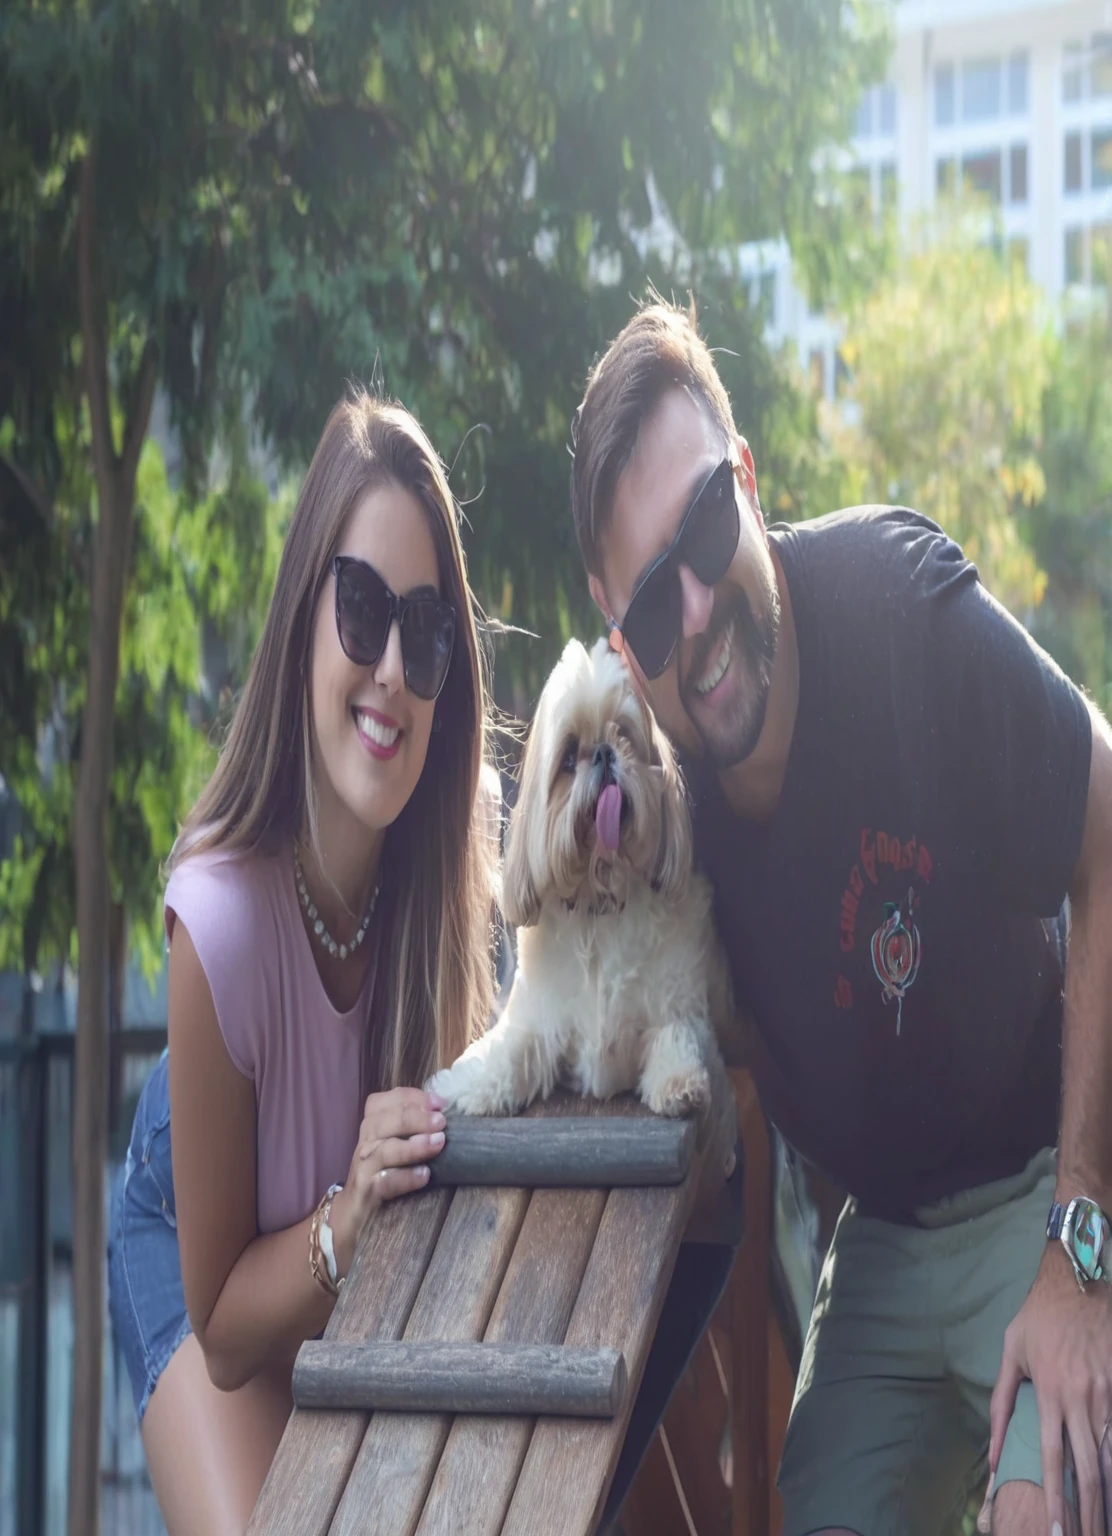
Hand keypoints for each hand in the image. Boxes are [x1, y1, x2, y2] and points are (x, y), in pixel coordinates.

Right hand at [330, 1087, 446, 1276]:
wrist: (352, 1212)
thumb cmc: (382, 1171)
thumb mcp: (394, 1143)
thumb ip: (412, 1125)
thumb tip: (443, 1110)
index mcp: (372, 1123)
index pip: (387, 1100)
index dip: (414, 1098)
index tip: (440, 1103)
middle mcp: (365, 1141)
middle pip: (386, 1121)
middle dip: (416, 1118)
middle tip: (442, 1122)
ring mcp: (364, 1166)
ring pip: (385, 1150)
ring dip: (414, 1146)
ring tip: (438, 1144)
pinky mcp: (366, 1192)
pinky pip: (385, 1182)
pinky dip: (406, 1177)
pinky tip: (425, 1176)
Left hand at [990, 1243, 1111, 1535]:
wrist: (1075, 1281)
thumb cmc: (1038, 1318)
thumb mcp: (1010, 1355)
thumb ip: (1001, 1406)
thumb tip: (992, 1452)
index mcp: (1050, 1394)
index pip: (1053, 1460)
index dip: (1057, 1500)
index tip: (1058, 1532)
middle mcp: (1081, 1399)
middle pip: (1090, 1469)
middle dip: (1092, 1512)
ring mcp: (1107, 1393)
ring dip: (1111, 1495)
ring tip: (1105, 1525)